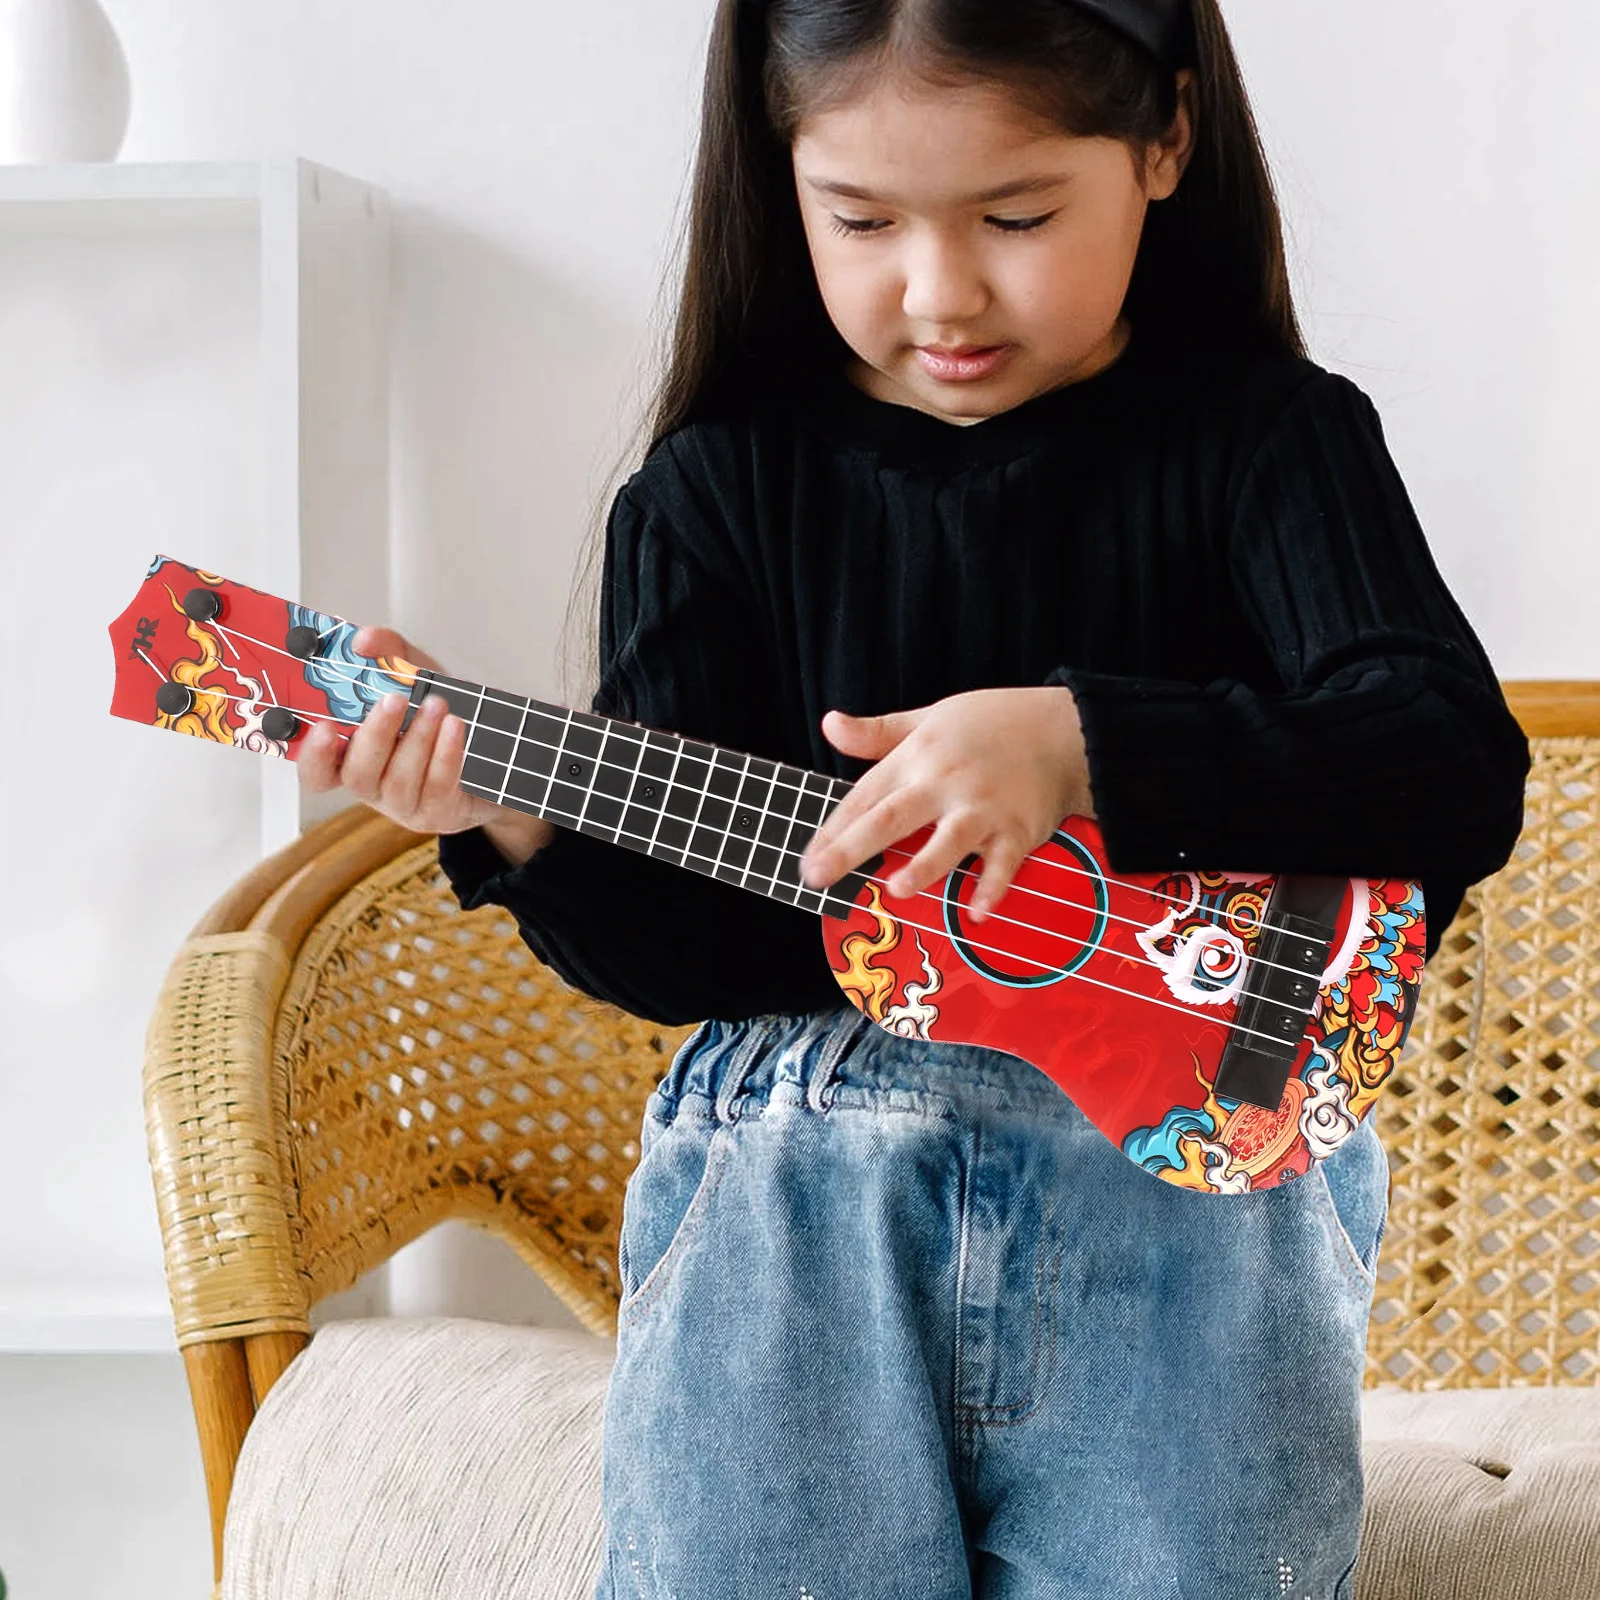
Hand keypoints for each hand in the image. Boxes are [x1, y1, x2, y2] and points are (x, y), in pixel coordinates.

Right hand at [297, 626, 550, 862]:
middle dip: (375, 735)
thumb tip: (364, 640)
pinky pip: (438, 787)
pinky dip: (446, 755)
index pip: (317, 770)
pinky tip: (456, 728)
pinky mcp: (439, 812)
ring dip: (417, 739)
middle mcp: (373, 786)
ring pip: (399, 781)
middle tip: (394, 699)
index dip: (313, 755)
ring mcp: (405, 805)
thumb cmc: (437, 717)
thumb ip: (388, 654)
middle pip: (357, 773)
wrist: (491, 754)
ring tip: (437, 706)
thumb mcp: (414, 678)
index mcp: (352, 758)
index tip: (323, 727)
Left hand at [797, 686, 1092, 922]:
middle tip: (818, 876)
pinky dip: (993, 887)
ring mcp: (983, 808)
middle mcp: (945, 783)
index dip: (833, 829)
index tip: (807, 859)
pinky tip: (977, 913)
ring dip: (925, 865)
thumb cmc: (990, 725)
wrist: (1064, 730)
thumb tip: (828, 725)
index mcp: (917, 758)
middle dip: (853, 848)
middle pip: (892, 817)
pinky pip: (1004, 863)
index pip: (865, 797)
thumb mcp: (928, 718)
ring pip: (949, 840)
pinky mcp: (1019, 829)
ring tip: (896, 889)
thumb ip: (877, 732)